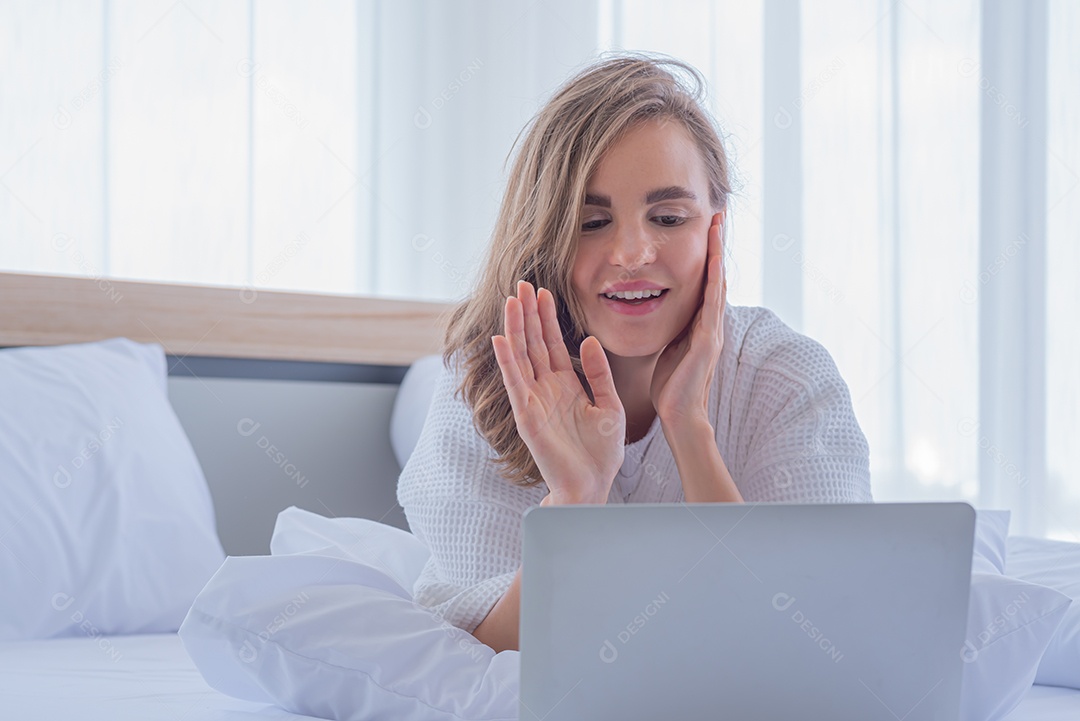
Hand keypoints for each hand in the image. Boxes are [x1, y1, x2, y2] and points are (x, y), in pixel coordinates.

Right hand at [492, 281, 624, 503]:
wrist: (593, 484)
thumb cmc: (601, 452)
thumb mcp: (610, 405)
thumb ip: (599, 374)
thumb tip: (587, 341)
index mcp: (566, 385)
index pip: (551, 344)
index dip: (546, 318)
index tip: (543, 291)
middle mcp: (545, 389)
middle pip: (532, 344)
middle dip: (527, 314)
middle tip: (522, 284)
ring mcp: (534, 401)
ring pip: (521, 357)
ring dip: (515, 329)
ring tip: (511, 301)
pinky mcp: (527, 416)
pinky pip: (515, 383)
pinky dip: (507, 361)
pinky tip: (501, 338)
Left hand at [650, 212, 725, 428]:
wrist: (679, 414)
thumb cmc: (670, 385)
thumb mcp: (669, 347)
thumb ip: (672, 328)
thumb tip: (659, 309)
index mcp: (700, 323)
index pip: (705, 282)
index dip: (706, 255)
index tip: (704, 228)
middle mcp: (710, 323)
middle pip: (715, 276)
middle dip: (716, 245)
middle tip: (717, 214)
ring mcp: (711, 330)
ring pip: (716, 284)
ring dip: (717, 253)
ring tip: (718, 225)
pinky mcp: (707, 340)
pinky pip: (712, 304)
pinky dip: (713, 280)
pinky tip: (713, 259)